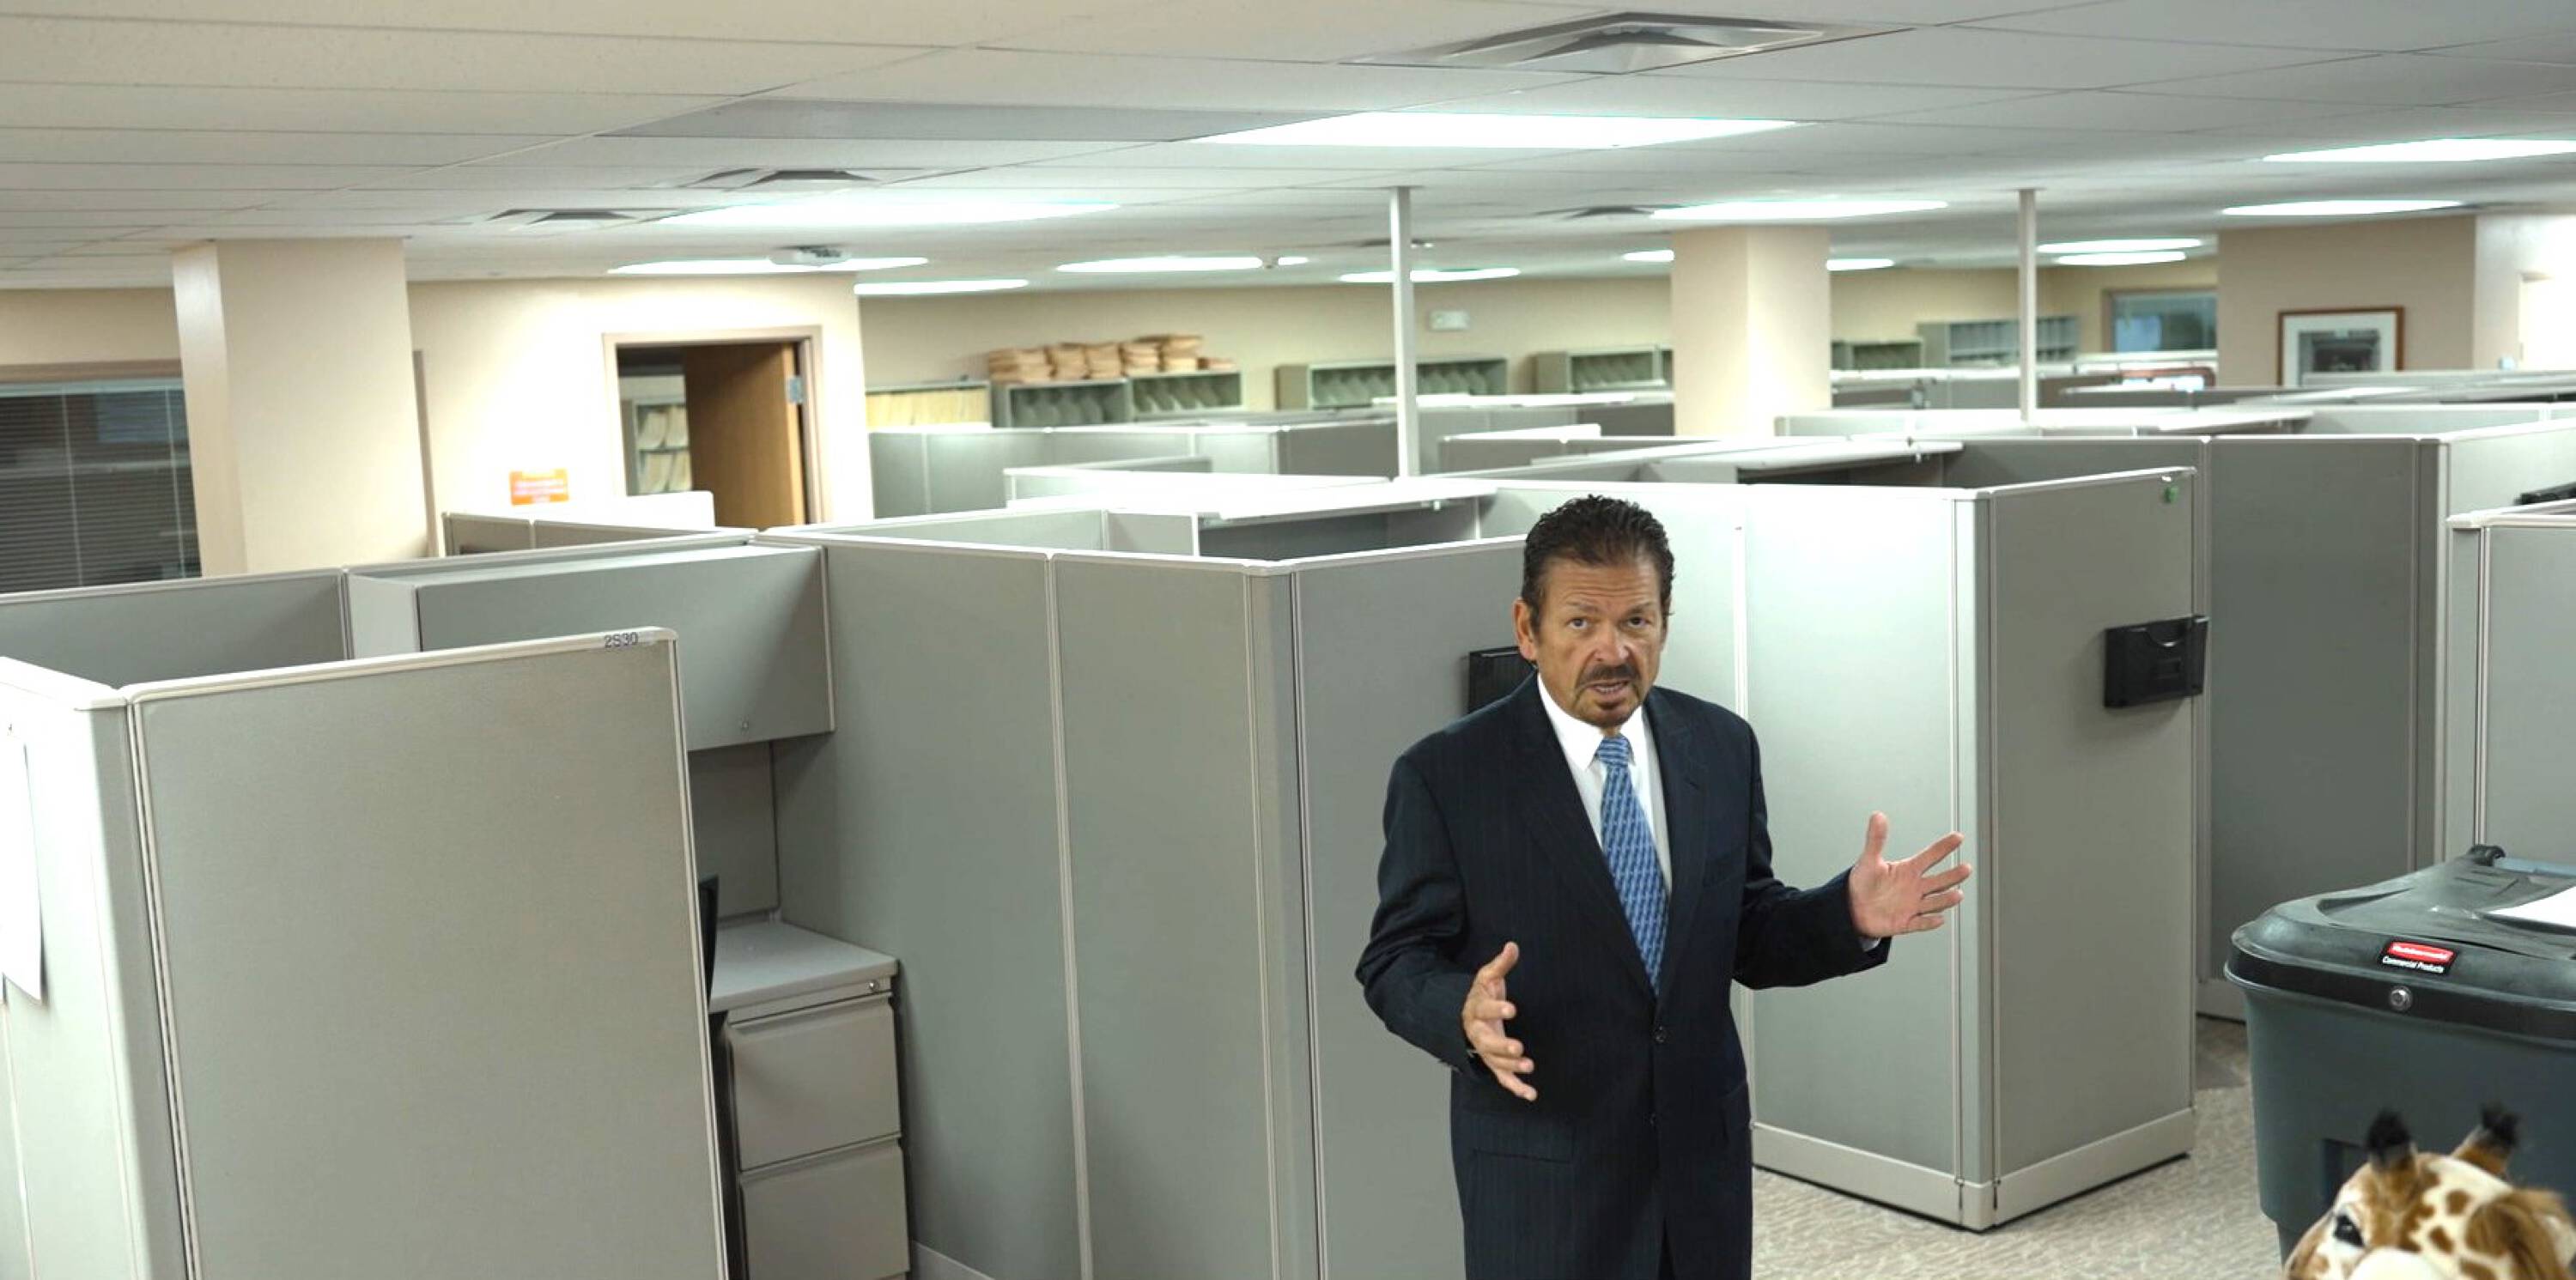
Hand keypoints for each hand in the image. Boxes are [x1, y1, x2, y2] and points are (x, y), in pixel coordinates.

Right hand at [1462, 942, 1535, 1101]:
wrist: (1463, 1016)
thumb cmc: (1480, 995)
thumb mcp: (1487, 977)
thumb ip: (1501, 964)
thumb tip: (1513, 945)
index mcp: (1476, 1009)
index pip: (1485, 1009)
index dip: (1497, 1009)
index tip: (1512, 1008)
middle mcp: (1478, 1033)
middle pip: (1487, 1042)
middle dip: (1502, 1046)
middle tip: (1518, 1047)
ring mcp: (1485, 1051)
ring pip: (1495, 1062)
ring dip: (1511, 1067)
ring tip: (1529, 1066)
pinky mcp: (1494, 1063)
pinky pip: (1503, 1078)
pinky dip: (1516, 1087)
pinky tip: (1531, 1094)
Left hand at [1847, 813, 1970, 940]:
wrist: (1854, 908)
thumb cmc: (1864, 882)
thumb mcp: (1869, 860)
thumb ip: (1875, 839)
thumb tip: (1877, 815)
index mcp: (1909, 870)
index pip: (1930, 856)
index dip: (1943, 846)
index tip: (1958, 836)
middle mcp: (1915, 887)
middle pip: (1939, 881)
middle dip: (1953, 875)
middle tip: (1966, 868)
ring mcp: (1912, 905)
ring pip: (1934, 902)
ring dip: (1945, 899)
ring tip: (1958, 894)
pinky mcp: (1905, 922)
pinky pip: (1919, 923)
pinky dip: (1928, 922)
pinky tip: (1938, 919)